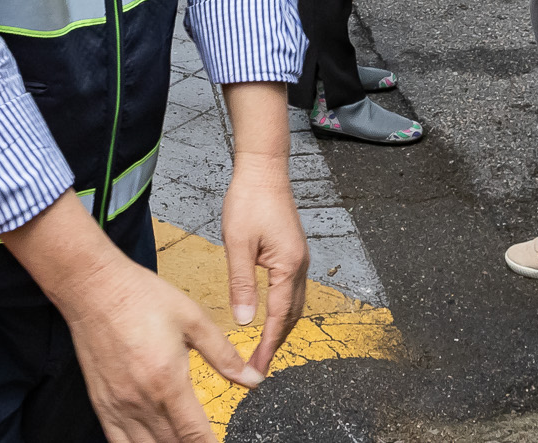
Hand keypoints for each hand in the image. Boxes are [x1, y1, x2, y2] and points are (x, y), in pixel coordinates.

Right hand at [9, 197, 258, 442]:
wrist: (94, 287)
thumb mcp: (192, 318)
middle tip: (205, 442)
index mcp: (168, 382)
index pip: (195, 436)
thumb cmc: (142, 297)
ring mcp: (117, 406)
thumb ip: (223, 354)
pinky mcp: (101, 403)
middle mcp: (141, 402)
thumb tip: (254, 379)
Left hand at [219, 90, 308, 371]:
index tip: (259, 369)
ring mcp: (300, 258)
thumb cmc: (248, 201)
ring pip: (295, 304)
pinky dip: (284, 309)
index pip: (280, 317)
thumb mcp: (237, 244)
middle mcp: (300, 265)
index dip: (269, 345)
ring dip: (283, 327)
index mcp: (288, 266)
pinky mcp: (294, 252)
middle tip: (259, 366)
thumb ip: (241, 284)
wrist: (263, 168)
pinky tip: (271, 314)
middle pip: (293, 315)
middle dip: (278, 342)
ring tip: (265, 347)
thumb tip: (244, 321)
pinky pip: (292, 290)